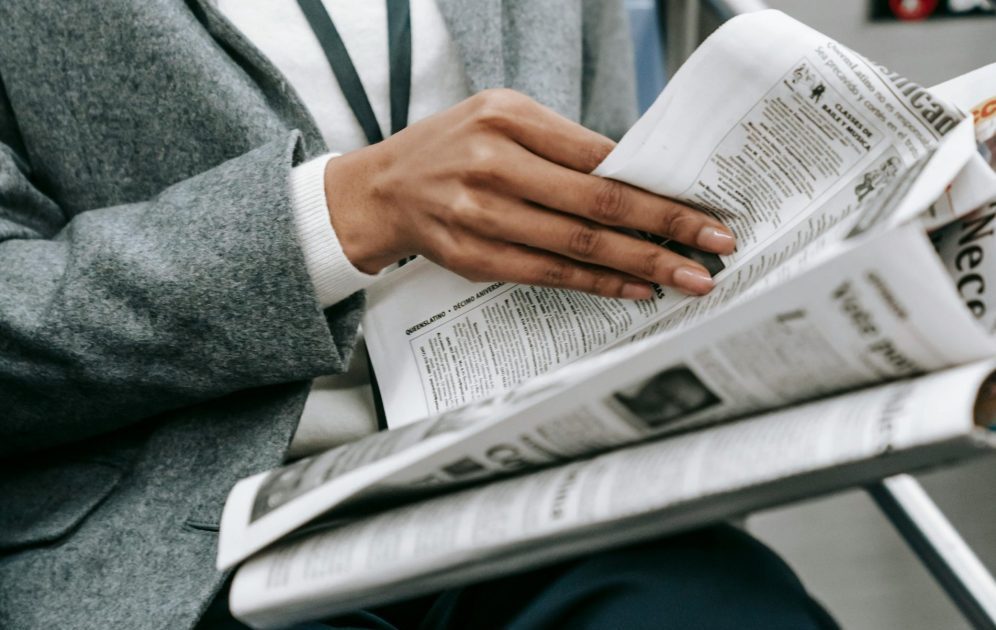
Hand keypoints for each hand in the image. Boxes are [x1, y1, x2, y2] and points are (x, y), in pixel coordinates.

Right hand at [323, 89, 735, 298]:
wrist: (382, 189)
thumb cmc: (452, 148)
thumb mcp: (502, 119)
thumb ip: (563, 144)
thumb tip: (635, 179)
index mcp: (508, 118)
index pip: (600, 157)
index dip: (656, 185)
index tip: (703, 204)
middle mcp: (493, 165)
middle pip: (598, 204)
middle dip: (666, 228)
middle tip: (716, 246)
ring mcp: (481, 215)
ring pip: (578, 246)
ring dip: (641, 265)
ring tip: (687, 278)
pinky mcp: (474, 258)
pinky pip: (549, 275)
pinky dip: (597, 285)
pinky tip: (634, 289)